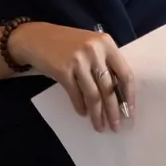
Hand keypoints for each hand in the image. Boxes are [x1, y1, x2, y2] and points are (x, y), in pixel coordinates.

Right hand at [9, 22, 134, 132]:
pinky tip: (83, 114)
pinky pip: (76, 95)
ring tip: (99, 127)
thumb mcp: (91, 45)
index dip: (128, 95)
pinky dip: (80, 107)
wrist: (36, 38)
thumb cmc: (67, 42)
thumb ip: (105, 62)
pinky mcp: (63, 70)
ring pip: (93, 95)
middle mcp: (95, 51)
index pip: (124, 73)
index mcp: (106, 44)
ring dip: (97, 114)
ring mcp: (79, 61)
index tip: (129, 111)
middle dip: (114, 111)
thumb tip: (118, 94)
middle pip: (109, 88)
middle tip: (116, 127)